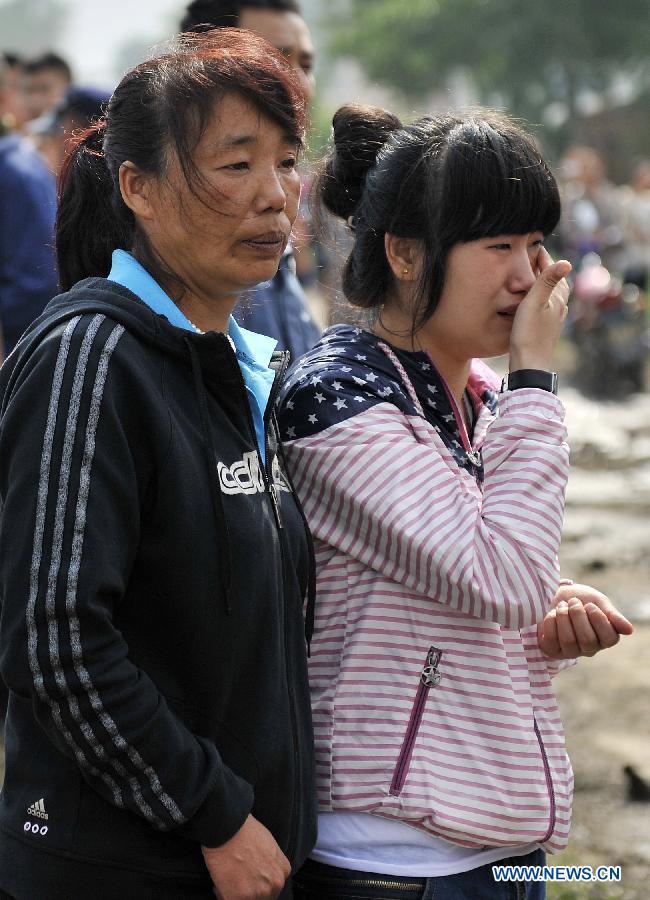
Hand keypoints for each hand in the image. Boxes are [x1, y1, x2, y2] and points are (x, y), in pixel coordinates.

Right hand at [202, 815, 290, 898]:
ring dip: (235, 893)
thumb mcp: (269, 845)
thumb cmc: (245, 830)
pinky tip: (220, 881)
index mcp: (283, 870)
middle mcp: (275, 884)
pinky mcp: (240, 898)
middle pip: (262, 897)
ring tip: (227, 877)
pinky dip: (223, 894)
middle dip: (248, 890)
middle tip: (236, 879)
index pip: (272, 888)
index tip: (247, 879)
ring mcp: (259, 893)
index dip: (257, 884)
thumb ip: (270, 864)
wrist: (229, 827)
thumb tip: (261, 873)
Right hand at [509, 247, 570, 371]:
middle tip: (530, 254)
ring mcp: (555, 317)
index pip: (551, 268)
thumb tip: (567, 261)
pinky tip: (533, 298)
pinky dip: (540, 294)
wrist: (529, 365)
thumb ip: (547, 281)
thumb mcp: (535, 304)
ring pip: (552, 291)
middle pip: (554, 278)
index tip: (531, 242)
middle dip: (544, 266)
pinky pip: (547, 303)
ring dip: (542, 280)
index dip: (541, 255)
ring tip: (530, 273)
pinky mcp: (547, 327)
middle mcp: (560, 305)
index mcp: (558, 297)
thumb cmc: (528, 334)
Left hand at [537, 582, 633, 659]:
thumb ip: (612, 615)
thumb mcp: (598, 602)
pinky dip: (551, 622)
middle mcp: (590, 648)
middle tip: (573, 602)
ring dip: (563, 617)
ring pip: (569, 641)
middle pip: (587, 639)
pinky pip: (551, 641)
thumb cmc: (580, 599)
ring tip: (562, 605)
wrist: (555, 594)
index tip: (589, 605)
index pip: (609, 638)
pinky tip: (552, 613)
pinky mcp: (553, 650)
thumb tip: (629, 630)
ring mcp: (571, 651)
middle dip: (578, 616)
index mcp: (605, 638)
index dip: (598, 620)